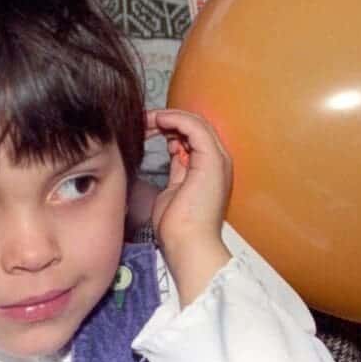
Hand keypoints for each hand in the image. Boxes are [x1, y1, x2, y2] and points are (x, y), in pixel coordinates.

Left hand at [146, 109, 232, 304]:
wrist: (188, 245)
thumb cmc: (177, 227)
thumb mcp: (172, 191)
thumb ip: (175, 171)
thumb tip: (169, 156)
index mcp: (209, 169)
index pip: (192, 137)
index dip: (169, 128)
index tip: (145, 128)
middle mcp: (217, 161)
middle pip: (195, 126)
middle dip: (168, 119)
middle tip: (143, 120)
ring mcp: (217, 160)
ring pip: (195, 122)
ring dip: (168, 117)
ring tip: (146, 119)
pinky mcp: (211, 160)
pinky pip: (194, 127)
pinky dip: (174, 119)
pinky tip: (157, 121)